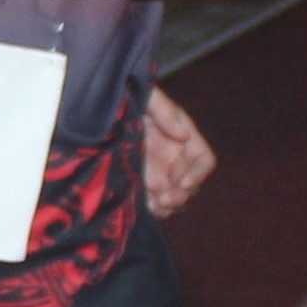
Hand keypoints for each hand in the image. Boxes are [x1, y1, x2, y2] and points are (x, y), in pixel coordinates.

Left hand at [143, 87, 216, 217]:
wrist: (102, 108)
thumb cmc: (130, 96)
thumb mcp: (148, 98)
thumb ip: (165, 113)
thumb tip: (183, 135)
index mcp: (184, 141)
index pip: (204, 161)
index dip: (198, 174)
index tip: (183, 182)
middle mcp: (175, 160)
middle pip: (191, 186)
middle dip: (180, 195)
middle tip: (164, 198)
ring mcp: (159, 174)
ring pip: (174, 199)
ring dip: (168, 206)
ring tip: (154, 204)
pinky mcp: (140, 184)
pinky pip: (153, 204)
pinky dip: (152, 209)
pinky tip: (141, 207)